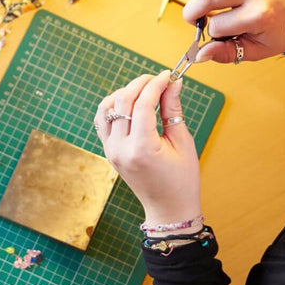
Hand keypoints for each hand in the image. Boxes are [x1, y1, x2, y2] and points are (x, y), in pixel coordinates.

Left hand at [95, 71, 200, 226]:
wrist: (168, 208)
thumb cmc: (181, 179)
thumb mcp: (182, 142)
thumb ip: (173, 109)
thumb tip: (174, 83)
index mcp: (142, 149)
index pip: (143, 104)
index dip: (156, 84)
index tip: (168, 75)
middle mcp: (120, 149)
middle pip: (123, 101)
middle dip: (141, 84)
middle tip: (158, 79)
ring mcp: (110, 151)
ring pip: (106, 107)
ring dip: (124, 93)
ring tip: (144, 90)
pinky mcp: (108, 151)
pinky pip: (102, 121)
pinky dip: (113, 106)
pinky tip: (130, 103)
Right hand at [182, 0, 284, 63]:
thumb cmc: (281, 31)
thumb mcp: (257, 50)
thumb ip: (227, 53)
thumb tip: (199, 54)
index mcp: (257, 15)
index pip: (216, 26)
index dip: (213, 33)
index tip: (220, 33)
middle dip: (194, 12)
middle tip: (196, 18)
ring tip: (222, 0)